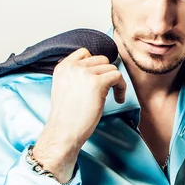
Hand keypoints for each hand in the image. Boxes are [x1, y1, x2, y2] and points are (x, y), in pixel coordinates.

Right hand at [33, 47, 125, 181]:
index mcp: (63, 66)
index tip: (100, 78)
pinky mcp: (97, 83)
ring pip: (111, 68)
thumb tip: (97, 70)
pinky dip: (122, 87)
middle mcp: (73, 66)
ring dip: (115, 82)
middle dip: (107, 74)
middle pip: (101, 60)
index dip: (96, 65)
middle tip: (108, 90)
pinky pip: (117, 76)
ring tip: (113, 97)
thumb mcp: (64, 87)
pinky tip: (118, 99)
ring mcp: (85, 73)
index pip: (85, 53)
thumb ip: (75, 75)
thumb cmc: (67, 116)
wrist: (64, 131)